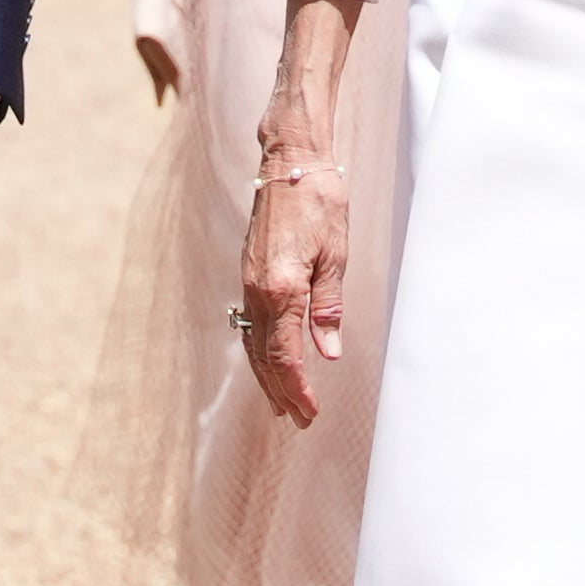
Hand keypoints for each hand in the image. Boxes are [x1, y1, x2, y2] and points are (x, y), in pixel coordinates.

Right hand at [237, 158, 349, 423]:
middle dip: (281, 390)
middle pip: (265, 356)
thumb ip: (328, 307)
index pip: (286, 354)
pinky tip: (267, 362)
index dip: (298, 388)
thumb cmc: (320, 203)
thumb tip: (328, 352)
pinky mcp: (248, 274)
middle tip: (298, 421)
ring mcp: (248, 282)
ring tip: (280, 403)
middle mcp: (257, 290)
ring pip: (253, 343)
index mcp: (282, 288)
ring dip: (266, 376)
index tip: (310, 413)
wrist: (288, 165)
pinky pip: (250, 324)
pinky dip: (259, 350)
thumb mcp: (336, 256)